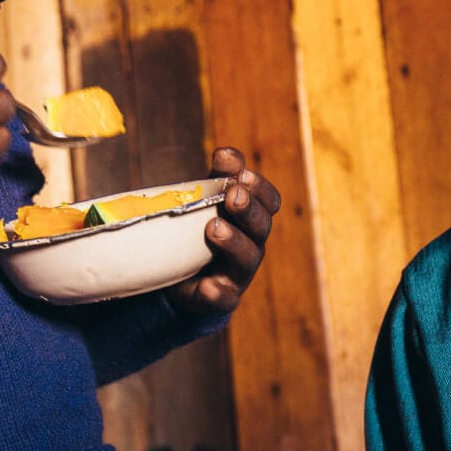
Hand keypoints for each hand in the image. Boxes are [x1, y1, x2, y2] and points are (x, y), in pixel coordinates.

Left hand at [165, 147, 278, 314]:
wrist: (182, 281)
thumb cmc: (199, 231)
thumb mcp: (208, 201)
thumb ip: (218, 177)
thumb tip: (225, 153)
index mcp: (251, 217)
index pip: (269, 201)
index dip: (260, 188)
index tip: (242, 174)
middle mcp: (252, 243)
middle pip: (261, 226)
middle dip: (248, 209)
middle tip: (232, 195)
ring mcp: (238, 272)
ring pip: (247, 258)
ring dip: (233, 241)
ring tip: (213, 229)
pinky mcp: (220, 298)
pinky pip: (223, 297)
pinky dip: (216, 291)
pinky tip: (207, 284)